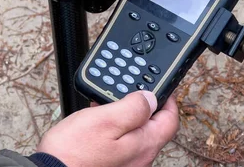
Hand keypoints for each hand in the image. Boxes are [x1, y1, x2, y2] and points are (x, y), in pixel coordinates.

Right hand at [37, 92, 178, 166]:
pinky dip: (114, 126)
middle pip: (153, 126)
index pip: (170, 120)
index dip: (167, 99)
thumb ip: (133, 107)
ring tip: (109, 101)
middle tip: (130, 89)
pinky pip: (121, 141)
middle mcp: (139, 158)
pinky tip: (99, 119)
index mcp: (143, 145)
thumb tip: (151, 97)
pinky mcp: (111, 165)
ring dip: (126, 114)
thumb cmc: (73, 152)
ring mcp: (126, 163)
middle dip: (144, 104)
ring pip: (135, 132)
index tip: (160, 85)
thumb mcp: (105, 119)